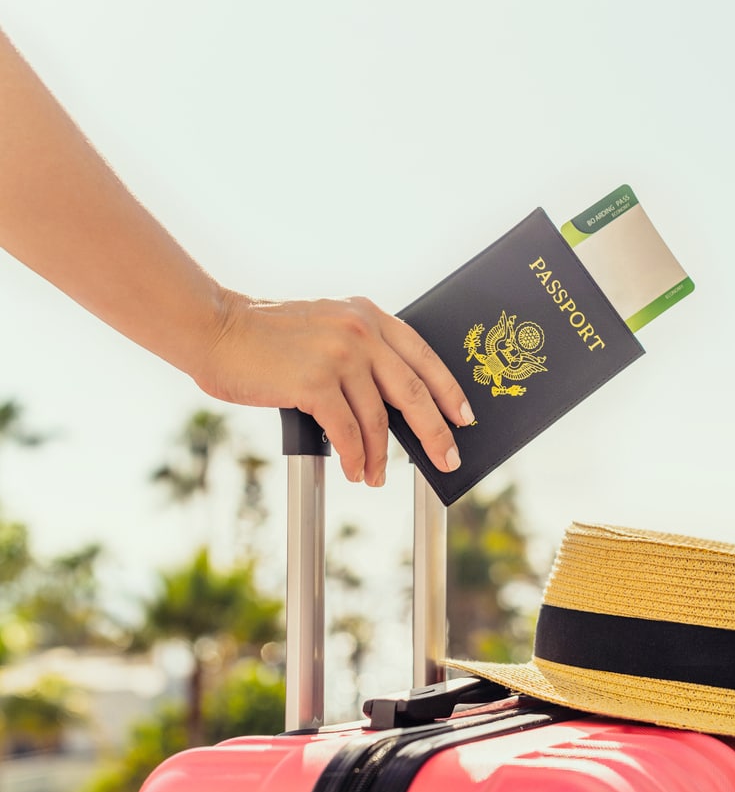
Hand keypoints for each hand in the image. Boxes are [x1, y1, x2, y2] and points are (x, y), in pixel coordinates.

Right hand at [196, 292, 473, 486]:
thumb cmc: (265, 336)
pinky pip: (348, 431)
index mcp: (368, 315)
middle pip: (414, 391)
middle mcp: (360, 331)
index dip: (449, 390)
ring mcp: (339, 355)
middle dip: (435, 431)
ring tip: (377, 476)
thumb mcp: (326, 325)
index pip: (424, 356)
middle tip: (448, 459)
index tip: (464, 417)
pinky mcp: (314, 382)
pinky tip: (355, 470)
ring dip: (380, 455)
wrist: (214, 327)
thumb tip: (394, 403)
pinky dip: (355, 457)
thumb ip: (360, 350)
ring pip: (378, 419)